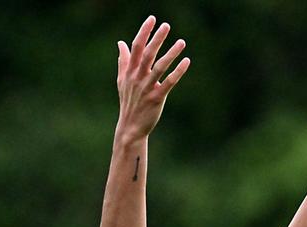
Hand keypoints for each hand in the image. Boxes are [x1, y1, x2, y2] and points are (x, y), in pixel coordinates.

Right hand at [115, 16, 189, 142]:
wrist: (130, 127)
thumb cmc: (128, 102)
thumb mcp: (122, 80)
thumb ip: (123, 61)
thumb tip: (121, 43)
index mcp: (130, 71)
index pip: (136, 47)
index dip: (144, 32)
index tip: (152, 19)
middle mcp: (138, 77)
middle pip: (147, 54)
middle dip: (157, 38)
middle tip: (166, 25)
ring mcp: (147, 87)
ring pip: (159, 67)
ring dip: (171, 53)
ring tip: (182, 42)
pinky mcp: (156, 98)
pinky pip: (169, 82)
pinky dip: (178, 72)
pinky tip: (186, 61)